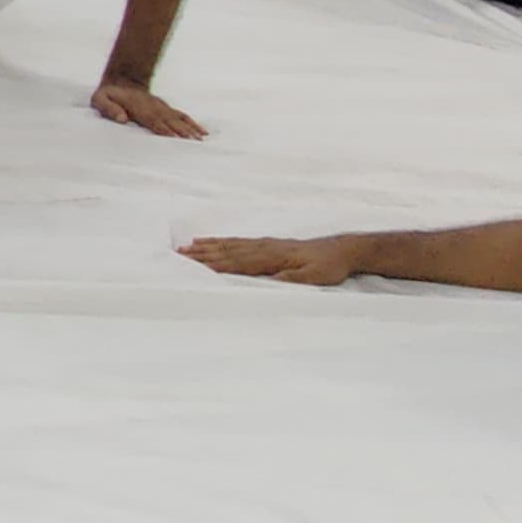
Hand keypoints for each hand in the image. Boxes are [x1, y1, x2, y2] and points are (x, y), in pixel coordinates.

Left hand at [93, 78, 206, 138]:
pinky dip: (193, 124)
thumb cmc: (108, 94)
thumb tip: (122, 119)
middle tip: (194, 143)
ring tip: (201, 140)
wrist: (121, 79)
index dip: (164, 130)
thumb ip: (109, 109)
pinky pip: (182, 116)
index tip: (175, 139)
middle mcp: (153, 107)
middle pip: (170, 122)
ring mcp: (162, 107)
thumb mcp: (99, 99)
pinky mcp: (166, 108)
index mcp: (138, 108)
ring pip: (179, 119)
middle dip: (182, 132)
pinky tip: (203, 133)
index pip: (153, 121)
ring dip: (190, 129)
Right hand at [176, 233, 368, 284]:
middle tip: (178, 256)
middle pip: (227, 251)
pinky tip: (211, 241)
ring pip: (230, 245)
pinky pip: (238, 241)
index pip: (236, 262)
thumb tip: (265, 281)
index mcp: (271, 258)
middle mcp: (264, 248)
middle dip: (202, 255)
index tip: (192, 266)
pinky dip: (221, 241)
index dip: (213, 265)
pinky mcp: (268, 243)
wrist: (342, 250)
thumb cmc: (328, 267)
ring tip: (186, 248)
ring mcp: (265, 243)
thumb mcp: (312, 278)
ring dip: (207, 247)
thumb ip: (288, 279)